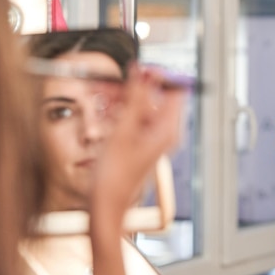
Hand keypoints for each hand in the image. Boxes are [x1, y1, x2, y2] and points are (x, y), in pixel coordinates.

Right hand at [89, 63, 185, 234]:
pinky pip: (131, 118)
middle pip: (153, 97)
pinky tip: (103, 112)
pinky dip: (118, 111)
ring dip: (120, 97)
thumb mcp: (123, 130)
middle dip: (132, 86)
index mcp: (168, 130)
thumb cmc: (114, 177)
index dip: (158, 76)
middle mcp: (164, 133)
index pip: (174, 90)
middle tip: (110, 82)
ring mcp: (151, 138)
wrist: (105, 205)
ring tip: (100, 94)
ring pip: (139, 106)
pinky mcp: (139, 142)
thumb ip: (135, 98)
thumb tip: (144, 72)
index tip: (138, 69)